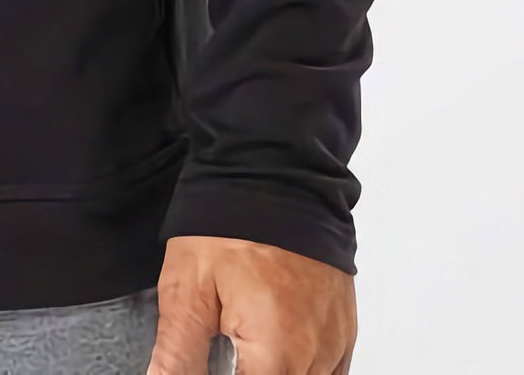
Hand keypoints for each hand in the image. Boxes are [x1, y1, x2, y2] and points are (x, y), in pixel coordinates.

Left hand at [147, 236, 355, 374]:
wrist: (276, 168)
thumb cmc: (231, 219)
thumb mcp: (189, 285)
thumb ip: (178, 349)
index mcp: (277, 354)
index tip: (215, 358)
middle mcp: (316, 356)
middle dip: (250, 367)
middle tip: (225, 338)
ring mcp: (336, 343)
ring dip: (274, 367)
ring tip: (245, 338)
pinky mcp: (345, 327)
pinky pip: (330, 372)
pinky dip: (301, 368)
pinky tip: (274, 348)